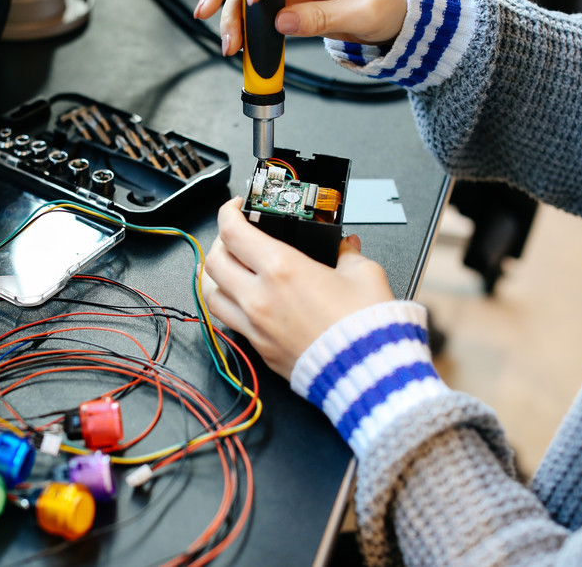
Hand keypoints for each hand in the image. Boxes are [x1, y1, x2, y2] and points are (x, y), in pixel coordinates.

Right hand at [193, 0, 406, 55]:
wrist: (396, 14)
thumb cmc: (387, 2)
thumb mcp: (363, 13)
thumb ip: (322, 18)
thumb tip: (282, 23)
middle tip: (204, 9)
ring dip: (229, 13)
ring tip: (229, 44)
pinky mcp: (285, 1)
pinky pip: (255, 10)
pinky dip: (243, 27)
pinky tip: (240, 44)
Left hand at [202, 197, 394, 378]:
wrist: (370, 373)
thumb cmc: (366, 327)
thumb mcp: (364, 274)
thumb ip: (347, 254)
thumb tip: (345, 246)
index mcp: (282, 270)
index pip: (233, 231)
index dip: (228, 212)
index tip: (236, 208)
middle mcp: (260, 298)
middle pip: (214, 261)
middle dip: (220, 242)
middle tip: (235, 236)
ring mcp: (256, 326)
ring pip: (211, 295)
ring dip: (215, 277)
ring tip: (228, 268)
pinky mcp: (260, 349)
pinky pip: (229, 323)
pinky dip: (229, 306)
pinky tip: (242, 300)